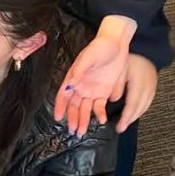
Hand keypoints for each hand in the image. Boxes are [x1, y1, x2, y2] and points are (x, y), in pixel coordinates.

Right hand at [55, 15, 136, 135]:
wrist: (116, 43)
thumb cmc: (99, 47)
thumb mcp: (88, 56)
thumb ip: (79, 70)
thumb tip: (71, 84)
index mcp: (73, 78)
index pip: (63, 95)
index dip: (60, 106)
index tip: (58, 117)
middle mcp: (80, 86)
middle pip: (73, 105)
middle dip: (72, 118)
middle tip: (73, 130)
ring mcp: (92, 90)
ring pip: (84, 109)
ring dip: (83, 120)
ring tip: (82, 131)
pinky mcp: (103, 92)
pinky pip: (99, 106)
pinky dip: (99, 114)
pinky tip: (101, 120)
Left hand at [117, 54, 157, 132]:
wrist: (145, 48)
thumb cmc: (130, 56)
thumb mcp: (120, 68)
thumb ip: (116, 84)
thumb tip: (113, 100)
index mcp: (138, 81)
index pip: (132, 103)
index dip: (126, 117)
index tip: (119, 126)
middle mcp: (148, 85)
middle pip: (140, 107)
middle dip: (130, 120)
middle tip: (121, 128)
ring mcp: (153, 87)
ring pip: (145, 106)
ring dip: (135, 116)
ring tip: (125, 123)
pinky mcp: (154, 87)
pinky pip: (148, 102)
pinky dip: (140, 110)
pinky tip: (133, 113)